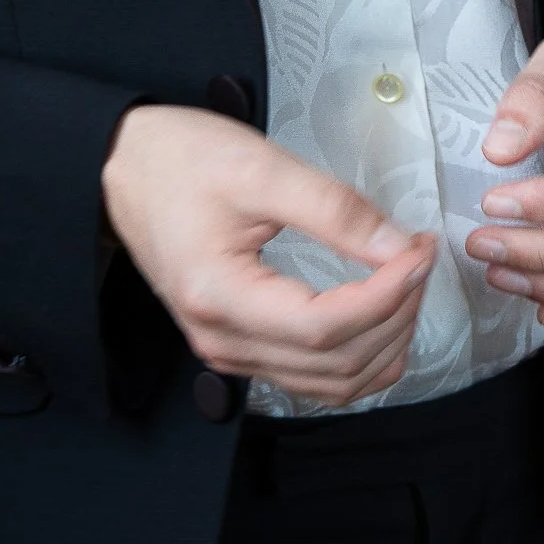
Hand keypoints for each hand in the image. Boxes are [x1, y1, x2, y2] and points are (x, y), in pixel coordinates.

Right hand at [101, 107, 433, 408]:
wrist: (125, 167)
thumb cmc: (180, 160)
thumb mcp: (262, 168)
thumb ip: (336, 211)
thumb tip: (399, 248)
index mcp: (219, 296)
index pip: (326, 326)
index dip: (388, 295)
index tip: (419, 251)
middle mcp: (221, 340)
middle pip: (336, 363)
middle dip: (396, 315)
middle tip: (418, 258)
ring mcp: (228, 351)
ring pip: (331, 384)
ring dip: (384, 343)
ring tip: (406, 284)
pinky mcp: (238, 346)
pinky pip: (313, 378)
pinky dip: (360, 358)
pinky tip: (381, 318)